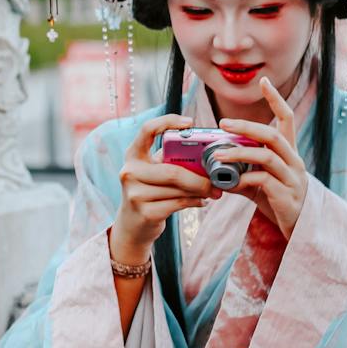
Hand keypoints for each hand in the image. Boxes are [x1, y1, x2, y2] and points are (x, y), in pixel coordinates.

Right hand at [107, 113, 208, 268]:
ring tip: (212, 191)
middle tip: (217, 182)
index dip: (168, 122)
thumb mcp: (155, 172)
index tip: (190, 123)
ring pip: (178, 189)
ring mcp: (134, 194)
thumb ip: (173, 161)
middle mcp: (129, 172)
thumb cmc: (151, 192)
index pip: (147, 129)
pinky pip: (178, 204)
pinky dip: (194, 202)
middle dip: (199, 178)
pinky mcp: (144, 213)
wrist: (132, 226)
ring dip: (200, 191)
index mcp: (133, 155)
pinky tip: (201, 201)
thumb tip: (208, 154)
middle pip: (172, 171)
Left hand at [216, 77, 310, 239]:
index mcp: (288, 152)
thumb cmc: (278, 200)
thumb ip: (240, 171)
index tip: (264, 81)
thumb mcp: (259, 182)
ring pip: (267, 156)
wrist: (300, 229)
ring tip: (218, 156)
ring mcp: (292, 177)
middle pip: (273, 134)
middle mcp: (293, 160)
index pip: (286, 118)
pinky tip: (231, 184)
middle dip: (247, 126)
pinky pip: (264, 181)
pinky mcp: (286, 195)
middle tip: (224, 123)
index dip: (275, 99)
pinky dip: (244, 180)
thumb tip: (212, 166)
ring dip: (239, 154)